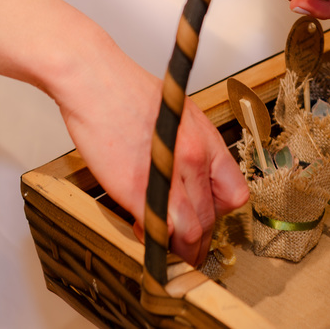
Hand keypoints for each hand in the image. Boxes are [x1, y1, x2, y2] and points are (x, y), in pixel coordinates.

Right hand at [53, 45, 247, 267]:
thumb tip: (185, 177)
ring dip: (182, 249)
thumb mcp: (177, 114)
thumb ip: (188, 147)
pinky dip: (154, 240)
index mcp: (206, 140)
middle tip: (187, 247)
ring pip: (192, 232)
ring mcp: (168, 175)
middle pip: (212, 217)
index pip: (234, 193)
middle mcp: (194, 158)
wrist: (94, 80)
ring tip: (169, 249)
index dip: (221, 213)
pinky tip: (142, 232)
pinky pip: (158, 229)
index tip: (207, 219)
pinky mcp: (138, 189)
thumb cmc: (127, 91)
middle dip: (201, 240)